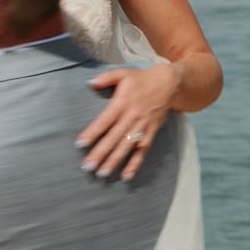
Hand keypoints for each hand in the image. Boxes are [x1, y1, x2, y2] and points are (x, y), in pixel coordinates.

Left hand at [76, 62, 181, 179]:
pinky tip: (126, 175)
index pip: (105, 120)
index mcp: (122, 103)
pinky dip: (135, 163)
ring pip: (127, 147)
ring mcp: (142, 126)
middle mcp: (132, 116)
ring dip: (115, 161)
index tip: (80, 144)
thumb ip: (106, 78)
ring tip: (102, 173)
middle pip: (114, 138)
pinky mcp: (151, 132)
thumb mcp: (123, 74)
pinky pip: (142, 150)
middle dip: (101, 153)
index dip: (93, 132)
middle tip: (88, 167)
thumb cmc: (142, 79)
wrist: (169, 83)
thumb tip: (90, 83)